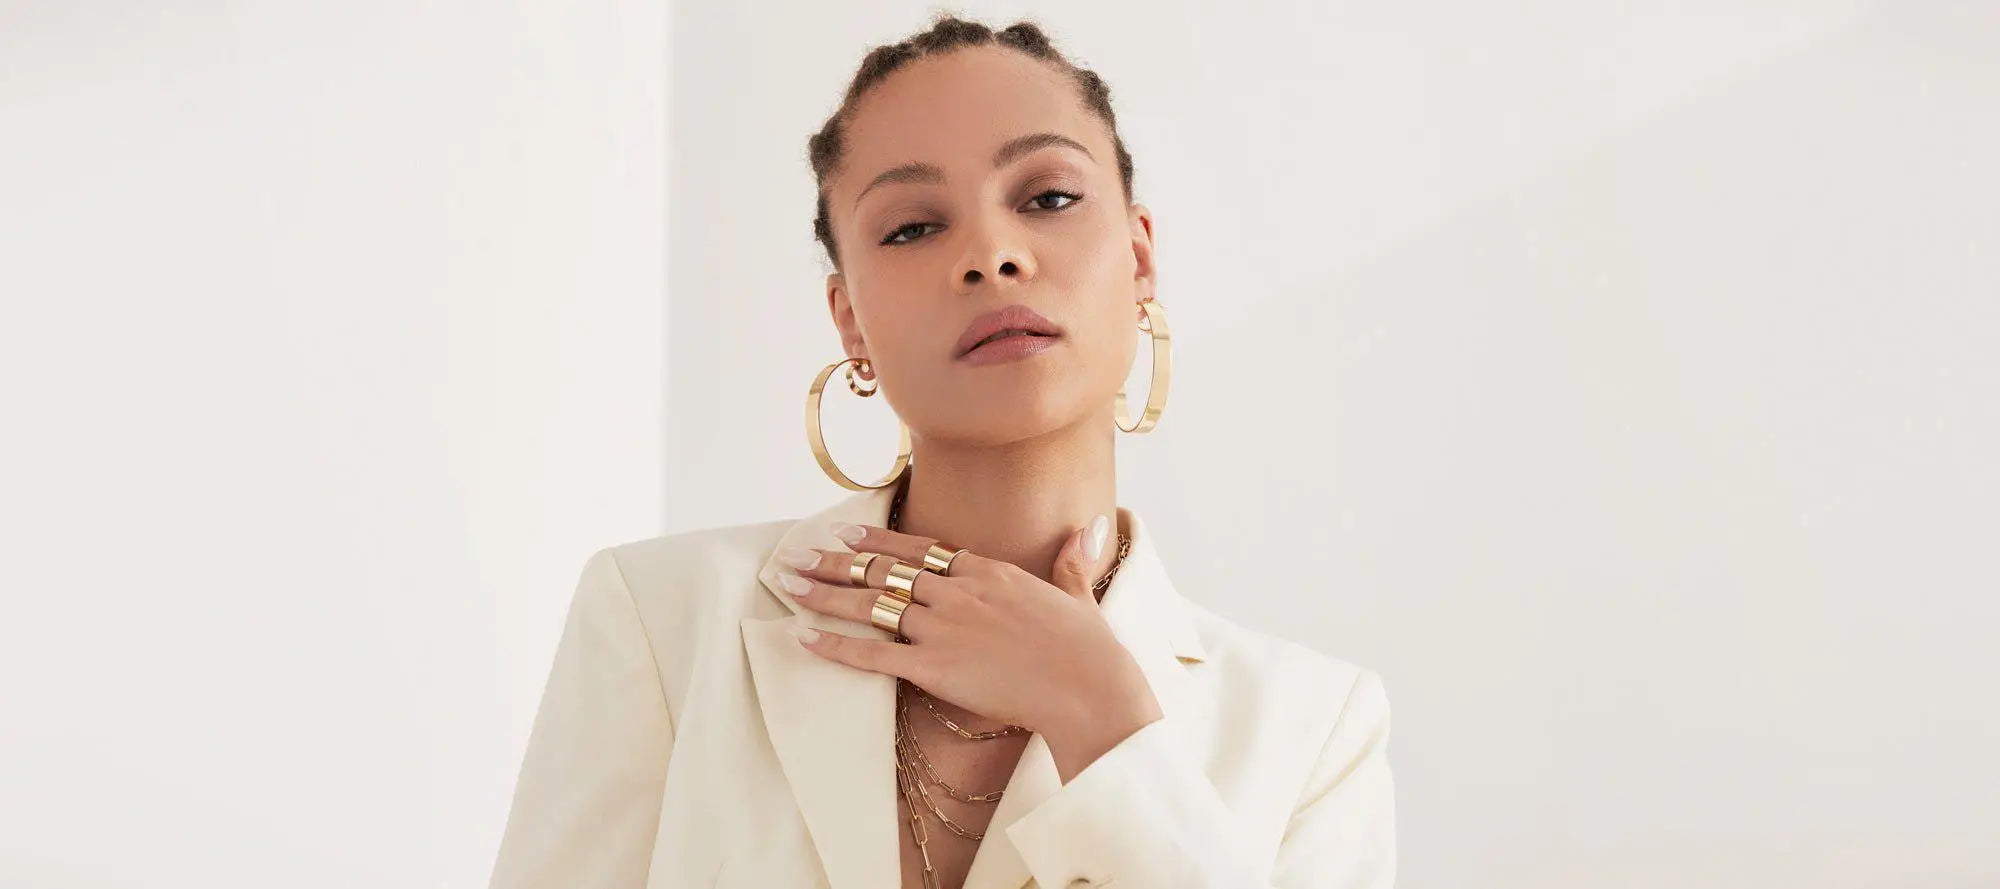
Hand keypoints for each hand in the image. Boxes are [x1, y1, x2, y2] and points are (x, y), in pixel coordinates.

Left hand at [774, 517, 1161, 771]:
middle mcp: (956, 592)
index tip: (849, 532)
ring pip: (871, 603)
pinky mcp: (932, 666)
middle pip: (885, 570)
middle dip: (837, 562)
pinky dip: (837, 646)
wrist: (1085, 685)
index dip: (881, 541)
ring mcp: (941, 627)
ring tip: (789, 584)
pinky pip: (873, 654)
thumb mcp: (1078, 592)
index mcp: (988, 571)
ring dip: (825, 593)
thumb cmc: (1087, 645)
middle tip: (800, 556)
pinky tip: (806, 637)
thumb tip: (1095, 528)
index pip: (921, 548)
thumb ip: (1074, 559)